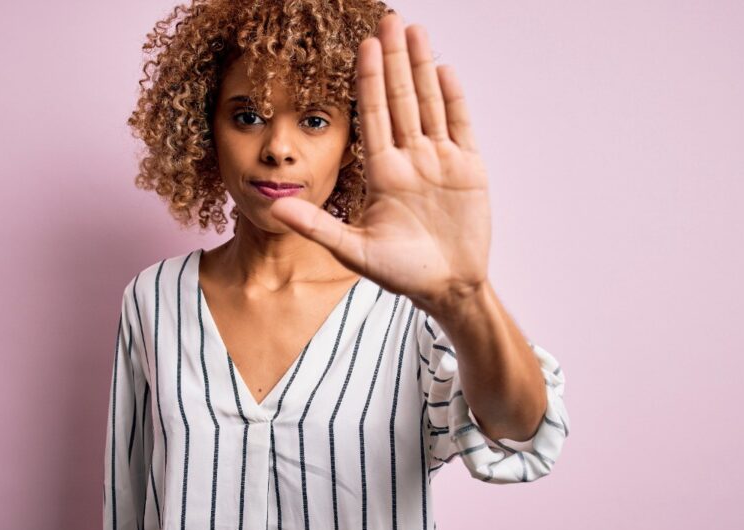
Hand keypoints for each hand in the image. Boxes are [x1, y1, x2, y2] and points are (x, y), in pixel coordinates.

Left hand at [269, 12, 491, 310]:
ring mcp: (440, 161)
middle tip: (388, 19)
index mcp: (382, 173)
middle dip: (393, 59)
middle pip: (401, 99)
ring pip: (429, 103)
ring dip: (422, 67)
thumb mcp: (354, 251)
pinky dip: (453, 98)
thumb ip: (318, 227)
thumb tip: (275, 209)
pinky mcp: (469, 168)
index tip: (359, 46)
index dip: (367, 80)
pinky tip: (443, 69)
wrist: (447, 288)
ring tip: (415, 31)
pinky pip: (460, 124)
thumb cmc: (401, 273)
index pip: (372, 115)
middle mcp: (409, 159)